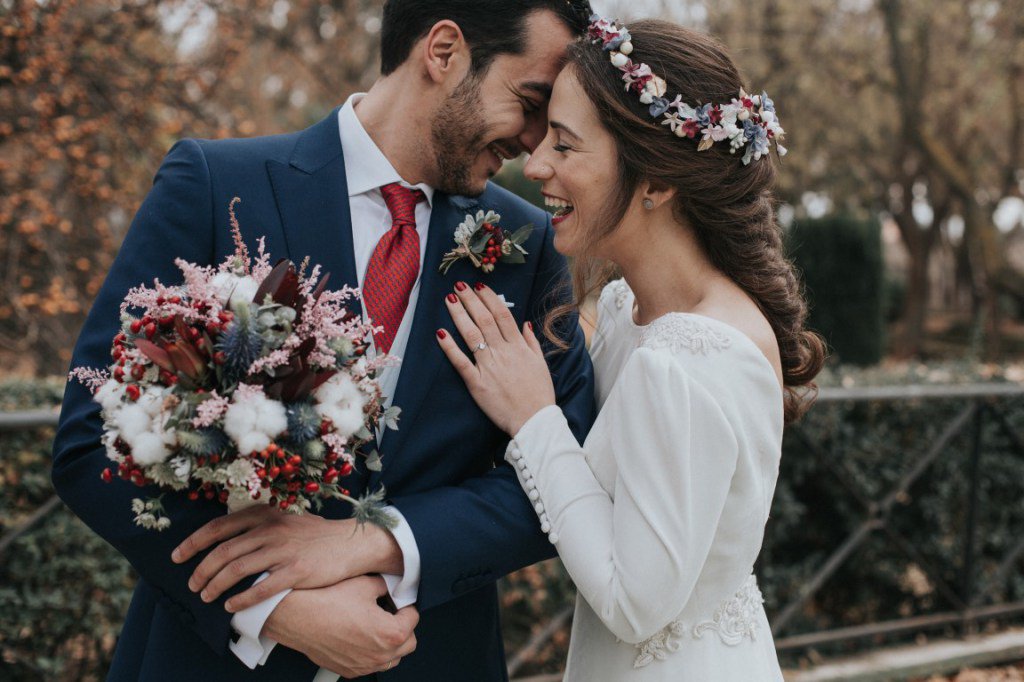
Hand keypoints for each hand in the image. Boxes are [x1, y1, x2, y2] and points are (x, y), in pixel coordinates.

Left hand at [171, 504, 402, 611]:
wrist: (351, 543)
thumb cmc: (315, 534)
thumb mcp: (286, 518)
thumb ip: (259, 524)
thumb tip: (227, 537)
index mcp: (265, 515)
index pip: (218, 527)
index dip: (193, 542)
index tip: (177, 556)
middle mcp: (270, 530)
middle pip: (223, 551)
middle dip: (200, 570)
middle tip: (191, 584)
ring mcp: (283, 550)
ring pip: (236, 570)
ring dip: (215, 586)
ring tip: (206, 596)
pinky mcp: (296, 571)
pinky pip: (260, 588)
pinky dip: (241, 599)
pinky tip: (231, 606)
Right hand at [267, 576, 417, 676]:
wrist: (297, 616)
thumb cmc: (327, 601)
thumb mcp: (366, 584)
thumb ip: (385, 587)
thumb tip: (389, 588)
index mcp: (390, 633)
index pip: (414, 619)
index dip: (406, 606)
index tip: (399, 602)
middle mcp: (379, 655)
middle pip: (408, 644)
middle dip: (403, 627)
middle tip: (392, 613)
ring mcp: (363, 665)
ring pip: (391, 659)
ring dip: (389, 643)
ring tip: (376, 625)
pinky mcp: (348, 669)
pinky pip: (370, 664)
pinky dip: (371, 652)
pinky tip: (360, 636)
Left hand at [437, 282, 556, 434]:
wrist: (534, 420)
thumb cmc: (539, 394)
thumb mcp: (541, 364)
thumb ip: (531, 342)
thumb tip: (525, 323)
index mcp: (519, 347)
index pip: (502, 315)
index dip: (489, 298)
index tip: (479, 286)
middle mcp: (503, 352)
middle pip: (484, 320)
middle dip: (471, 300)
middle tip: (459, 286)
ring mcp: (489, 367)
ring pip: (471, 335)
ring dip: (459, 315)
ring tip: (450, 299)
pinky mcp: (477, 383)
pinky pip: (461, 362)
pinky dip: (450, 347)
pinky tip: (440, 333)